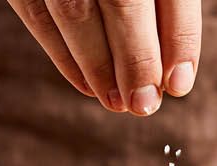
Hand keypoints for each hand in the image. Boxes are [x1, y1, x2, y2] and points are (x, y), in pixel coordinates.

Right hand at [8, 0, 200, 115]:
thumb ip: (163, 1)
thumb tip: (173, 72)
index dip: (179, 38)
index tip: (179, 82)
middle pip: (123, 1)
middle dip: (137, 60)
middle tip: (144, 104)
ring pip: (75, 11)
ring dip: (98, 66)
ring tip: (117, 102)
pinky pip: (37, 13)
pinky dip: (62, 54)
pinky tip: (85, 83)